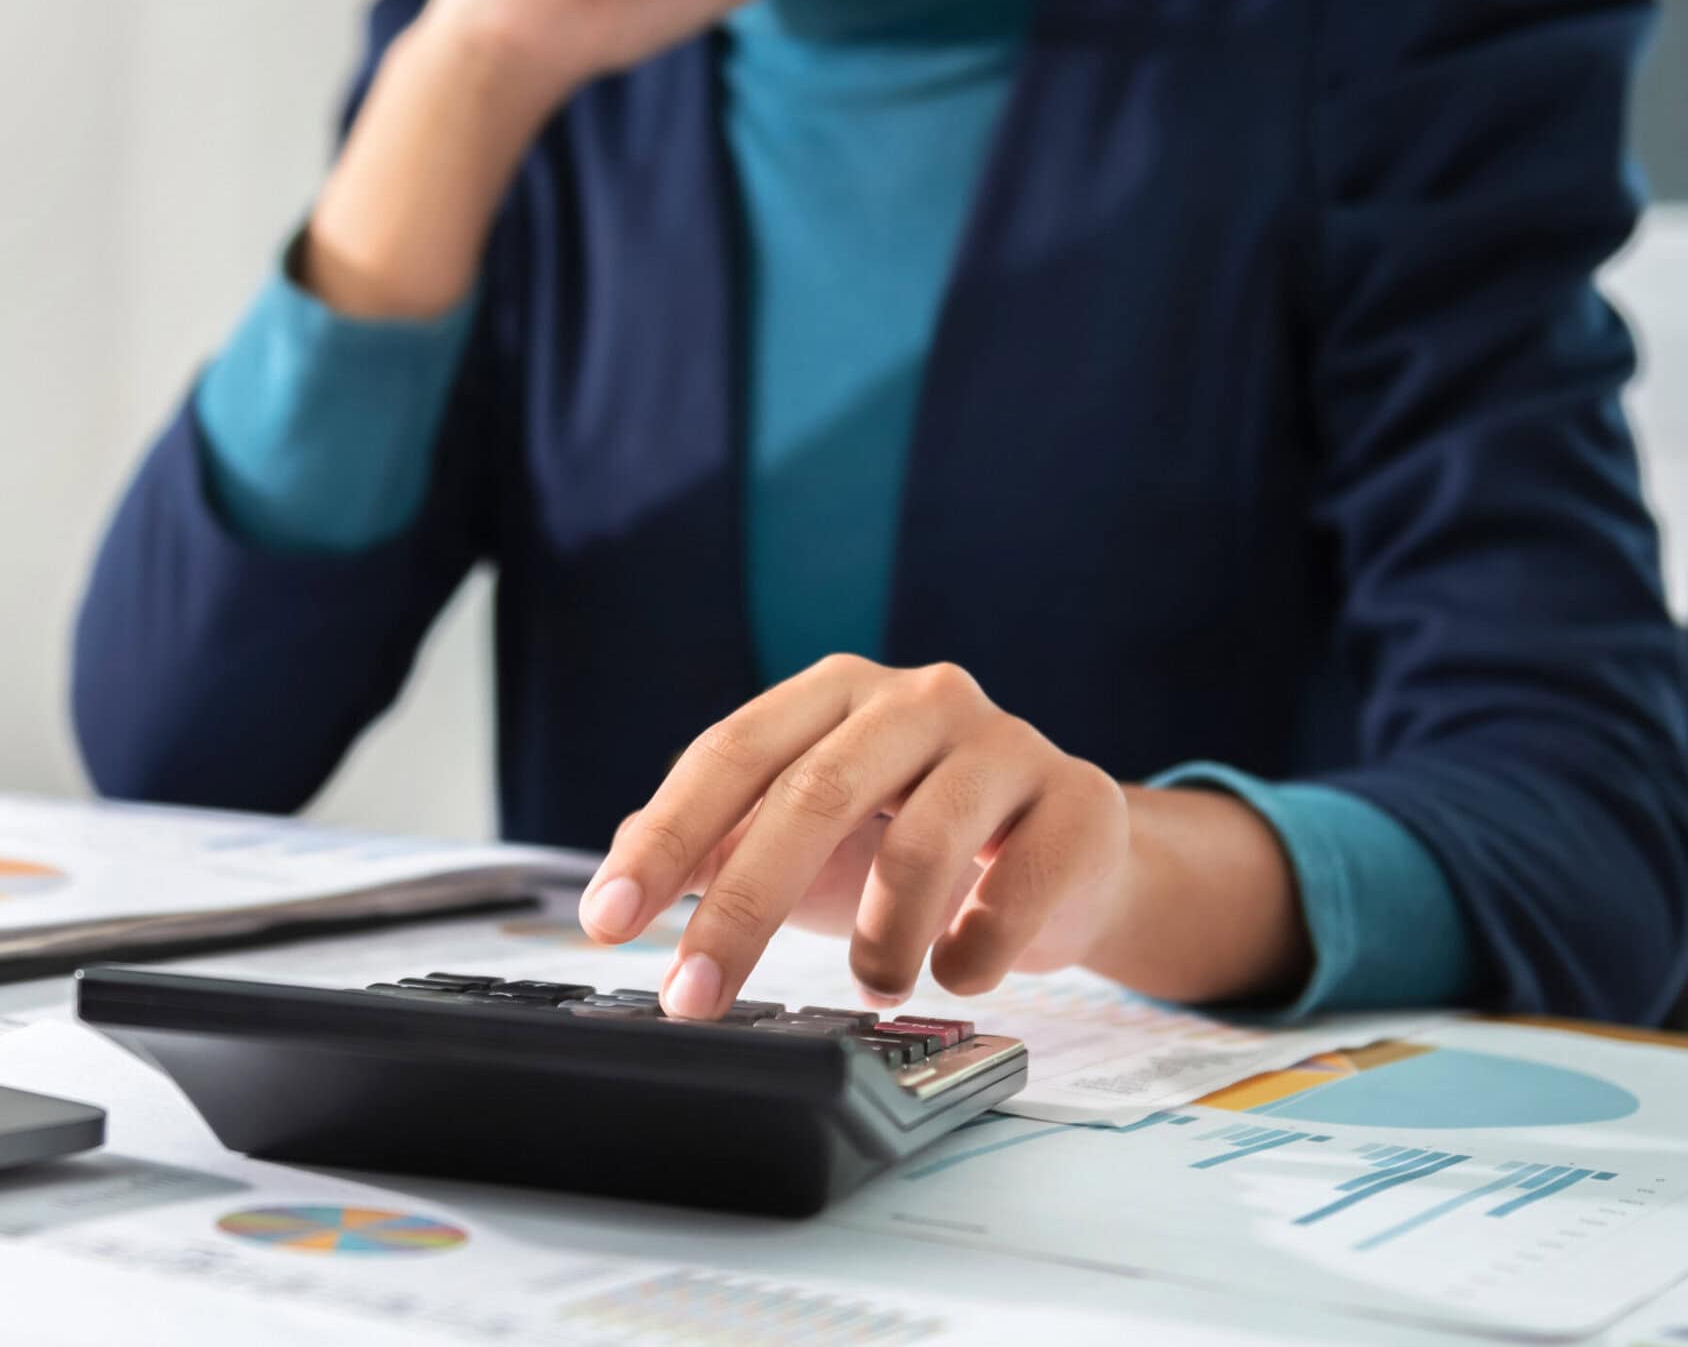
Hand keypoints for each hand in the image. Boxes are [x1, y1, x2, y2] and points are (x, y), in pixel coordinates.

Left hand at [577, 656, 1133, 1017]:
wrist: (1066, 855)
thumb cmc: (912, 840)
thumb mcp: (804, 835)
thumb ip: (713, 842)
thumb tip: (615, 871)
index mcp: (834, 692)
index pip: (730, 754)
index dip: (663, 839)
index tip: (608, 917)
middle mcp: (917, 698)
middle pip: (811, 795)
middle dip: (740, 910)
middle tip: (694, 995)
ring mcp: (1005, 745)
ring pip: (918, 849)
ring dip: (878, 944)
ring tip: (873, 984)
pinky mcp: (1079, 804)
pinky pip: (1014, 895)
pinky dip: (971, 954)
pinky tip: (958, 970)